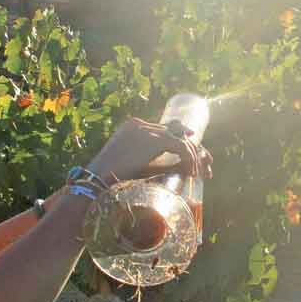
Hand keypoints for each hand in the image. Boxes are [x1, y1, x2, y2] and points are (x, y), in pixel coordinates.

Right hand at [87, 118, 212, 185]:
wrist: (97, 178)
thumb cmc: (108, 177)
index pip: (161, 127)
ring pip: (179, 139)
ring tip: (197, 171)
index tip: (190, 141)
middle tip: (204, 158)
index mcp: (131, 127)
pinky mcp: (154, 140)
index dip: (177, 135)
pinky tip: (192, 172)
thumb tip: (164, 166)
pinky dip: (189, 159)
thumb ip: (144, 158)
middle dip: (188, 145)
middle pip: (173, 130)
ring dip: (191, 156)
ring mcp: (147, 130)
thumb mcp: (129, 163)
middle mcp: (140, 124)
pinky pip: (181, 146)